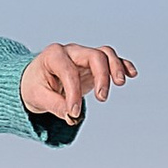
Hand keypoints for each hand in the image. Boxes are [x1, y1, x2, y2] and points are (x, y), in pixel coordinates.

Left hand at [19, 44, 136, 126]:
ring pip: (105, 54)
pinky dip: (122, 65)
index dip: (73, 93)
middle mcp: (71, 51)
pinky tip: (132, 74)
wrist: (36, 79)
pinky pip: (111, 60)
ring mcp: (83, 56)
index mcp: (53, 56)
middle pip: (93, 55)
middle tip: (102, 98)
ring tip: (120, 83)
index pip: (68, 71)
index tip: (74, 112)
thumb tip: (72, 116)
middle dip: (101, 75)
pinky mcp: (93, 65)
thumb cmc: (35, 86)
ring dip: (115, 67)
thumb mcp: (37, 97)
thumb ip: (54, 105)